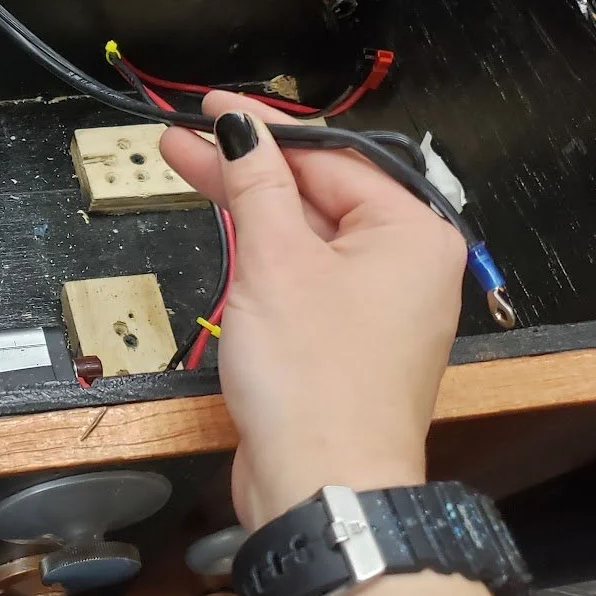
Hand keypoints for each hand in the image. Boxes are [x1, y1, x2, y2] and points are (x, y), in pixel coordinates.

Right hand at [158, 92, 465, 529]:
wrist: (322, 487)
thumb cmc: (313, 379)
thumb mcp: (275, 261)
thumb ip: (256, 183)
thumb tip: (239, 124)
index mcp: (412, 234)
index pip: (329, 159)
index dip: (262, 130)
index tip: (209, 109)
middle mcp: (407, 266)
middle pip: (317, 195)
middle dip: (246, 168)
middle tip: (183, 140)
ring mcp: (378, 307)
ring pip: (306, 236)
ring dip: (249, 208)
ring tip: (191, 171)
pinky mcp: (346, 342)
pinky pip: (304, 278)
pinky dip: (264, 255)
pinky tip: (228, 232)